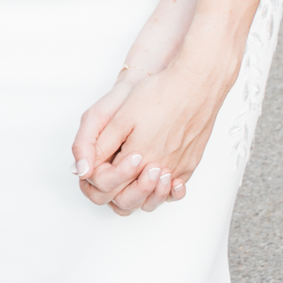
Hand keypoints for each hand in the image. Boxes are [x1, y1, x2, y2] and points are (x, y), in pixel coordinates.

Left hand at [74, 52, 234, 215]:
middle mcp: (159, 169)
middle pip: (131, 198)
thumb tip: (86, 167)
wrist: (196, 84)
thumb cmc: (160, 95)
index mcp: (137, 159)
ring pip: (155, 198)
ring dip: (142, 193)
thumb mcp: (122, 117)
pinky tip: (159, 177)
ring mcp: (178, 168)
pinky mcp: (191, 164)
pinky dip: (165, 189)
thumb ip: (103, 146)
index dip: (101, 175)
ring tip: (137, 177)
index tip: (104, 159)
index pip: (110, 184)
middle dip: (118, 189)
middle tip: (116, 172)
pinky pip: (175, 188)